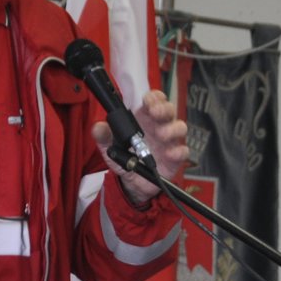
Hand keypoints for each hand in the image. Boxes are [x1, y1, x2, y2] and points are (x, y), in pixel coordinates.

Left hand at [93, 89, 187, 205]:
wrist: (132, 182)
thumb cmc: (124, 157)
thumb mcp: (110, 147)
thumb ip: (104, 136)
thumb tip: (97, 128)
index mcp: (144, 118)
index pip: (153, 101)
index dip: (153, 98)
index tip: (147, 101)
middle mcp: (159, 126)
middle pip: (169, 110)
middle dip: (164, 109)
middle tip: (155, 113)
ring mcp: (169, 141)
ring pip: (180, 127)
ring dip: (172, 129)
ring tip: (161, 135)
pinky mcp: (175, 157)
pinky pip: (183, 151)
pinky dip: (178, 151)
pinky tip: (170, 154)